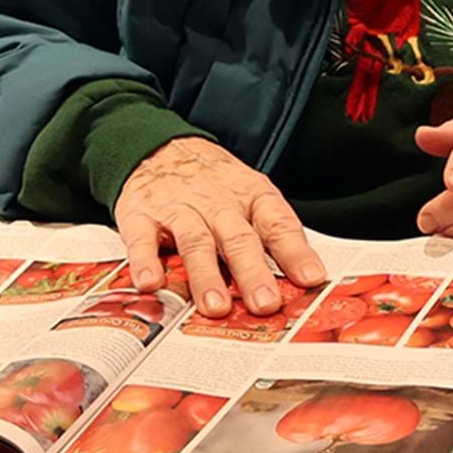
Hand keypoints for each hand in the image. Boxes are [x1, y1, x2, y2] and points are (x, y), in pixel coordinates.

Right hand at [114, 137, 325, 316]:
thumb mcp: (249, 194)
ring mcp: (179, 209)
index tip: (311, 278)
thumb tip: (300, 280)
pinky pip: (143, 239)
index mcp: (252, 196)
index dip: (296, 252)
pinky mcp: (141, 216)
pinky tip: (151, 283)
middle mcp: (218, 203)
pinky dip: (146, 261)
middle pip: (239, 239)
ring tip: (215, 306)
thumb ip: (269, 234)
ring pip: (197, 243)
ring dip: (207, 276)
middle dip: (253, 273)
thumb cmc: (212, 181)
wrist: (158, 146)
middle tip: (265, 304)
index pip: (278, 223)